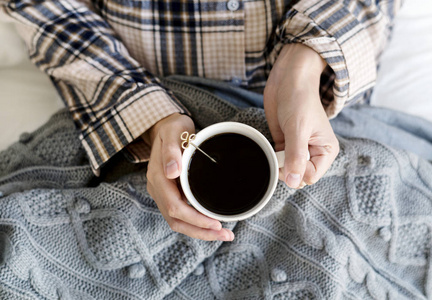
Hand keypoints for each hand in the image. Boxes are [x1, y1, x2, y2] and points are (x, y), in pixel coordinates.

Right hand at [144, 113, 234, 240]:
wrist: (165, 127)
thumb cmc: (172, 128)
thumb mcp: (173, 132)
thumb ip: (171, 151)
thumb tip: (172, 172)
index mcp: (158, 177)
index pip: (174, 207)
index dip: (195, 219)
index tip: (215, 223)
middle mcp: (157, 188)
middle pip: (176, 220)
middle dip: (200, 231)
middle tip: (226, 235)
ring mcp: (162, 192)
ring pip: (177, 221)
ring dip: (199, 231)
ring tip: (223, 233)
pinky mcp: (170, 193)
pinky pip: (180, 214)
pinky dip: (196, 222)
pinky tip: (211, 223)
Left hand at [264, 43, 338, 188]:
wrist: (288, 81)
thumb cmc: (299, 100)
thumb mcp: (298, 129)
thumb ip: (296, 157)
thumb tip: (293, 183)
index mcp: (326, 150)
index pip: (311, 177)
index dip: (296, 172)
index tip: (287, 158)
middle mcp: (314, 152)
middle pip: (299, 177)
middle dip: (287, 170)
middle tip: (280, 154)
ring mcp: (298, 149)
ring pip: (288, 171)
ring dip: (279, 165)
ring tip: (277, 149)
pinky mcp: (285, 144)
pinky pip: (279, 161)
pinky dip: (273, 159)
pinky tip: (272, 148)